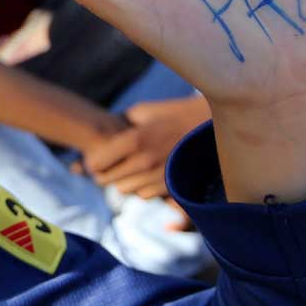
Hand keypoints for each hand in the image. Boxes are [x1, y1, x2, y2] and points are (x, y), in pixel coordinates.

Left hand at [80, 95, 212, 198]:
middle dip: (105, 174)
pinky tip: (147, 174)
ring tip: (131, 167)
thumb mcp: (143, 111)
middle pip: (107, 181)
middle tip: (111, 165)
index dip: (92, 163)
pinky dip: (142, 187)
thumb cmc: (174, 113)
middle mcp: (145, 161)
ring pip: (125, 190)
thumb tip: (97, 135)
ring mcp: (159, 175)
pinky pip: (145, 195)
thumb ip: (119, 123)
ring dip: (124, 181)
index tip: (96, 159)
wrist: (213, 124)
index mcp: (134, 140)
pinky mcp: (172, 186)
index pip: (96, 164)